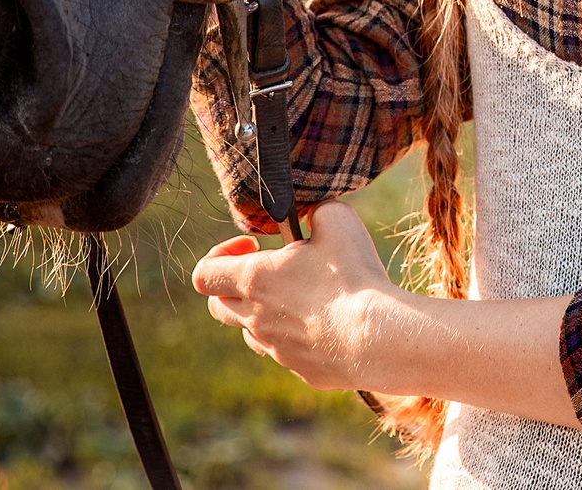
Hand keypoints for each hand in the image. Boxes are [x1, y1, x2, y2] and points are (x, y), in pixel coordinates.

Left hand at [192, 201, 411, 390]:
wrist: (377, 338)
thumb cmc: (354, 277)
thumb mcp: (337, 220)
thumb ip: (316, 212)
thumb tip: (313, 217)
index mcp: (254, 279)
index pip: (204, 273)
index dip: (220, 253)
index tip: (253, 245)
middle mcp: (256, 318)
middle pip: (217, 306)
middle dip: (234, 286)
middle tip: (271, 272)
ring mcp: (276, 348)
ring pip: (250, 331)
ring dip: (265, 312)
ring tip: (303, 297)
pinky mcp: (300, 370)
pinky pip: (286, 351)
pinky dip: (297, 336)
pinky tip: (330, 323)